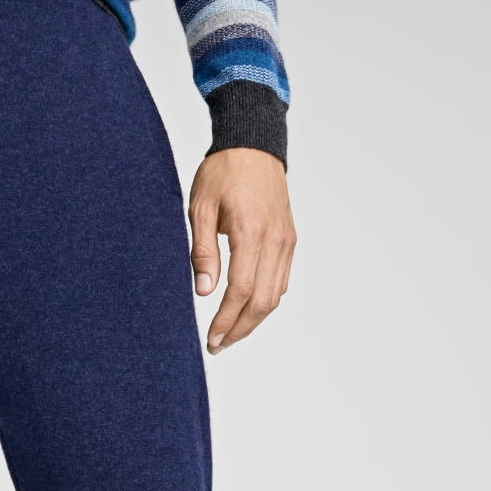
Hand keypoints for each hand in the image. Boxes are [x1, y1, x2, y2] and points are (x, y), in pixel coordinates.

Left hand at [189, 148, 295, 354]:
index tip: (211, 339)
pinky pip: (282, 280)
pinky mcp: (290, 239)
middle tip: (218, 346)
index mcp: (251, 232)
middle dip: (240, 329)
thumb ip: (202, 251)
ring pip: (276, 295)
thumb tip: (203, 291)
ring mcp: (287, 241)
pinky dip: (266, 301)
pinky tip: (246, 310)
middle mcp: (276, 240)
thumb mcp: (200, 208)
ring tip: (229, 334)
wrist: (253, 145)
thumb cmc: (222, 172)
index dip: (226, 320)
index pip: (241, 290)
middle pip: (263, 301)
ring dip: (254, 320)